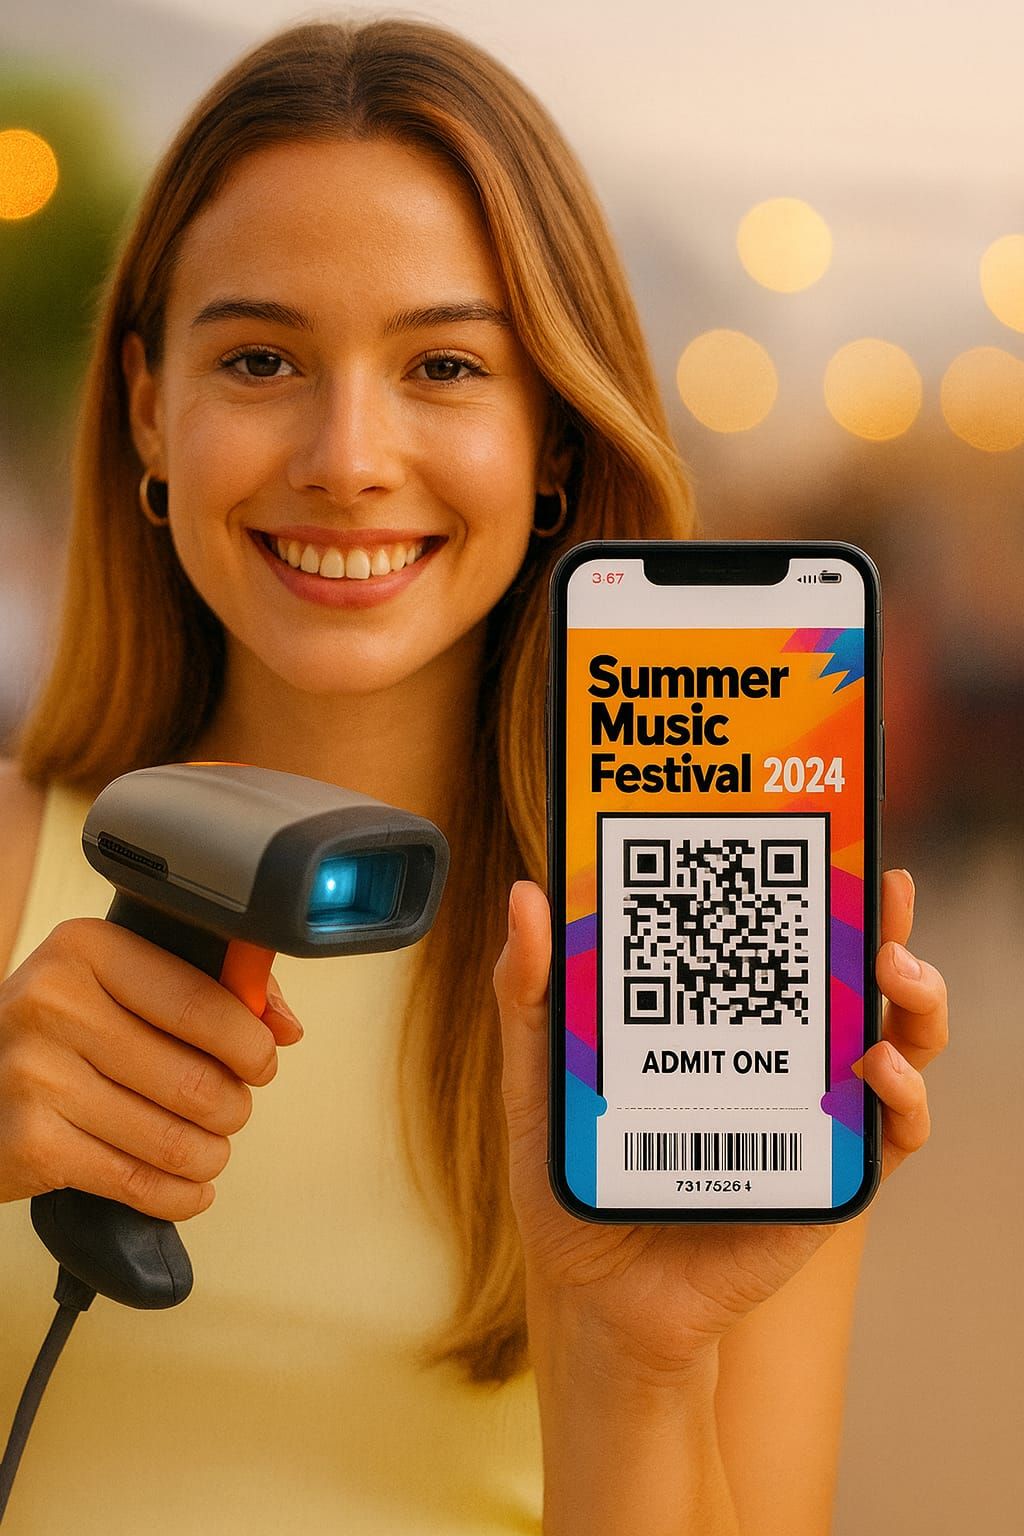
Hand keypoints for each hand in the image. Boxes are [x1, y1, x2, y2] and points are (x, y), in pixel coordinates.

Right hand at [0, 918, 301, 1218]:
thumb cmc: (58, 1029)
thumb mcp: (115, 982)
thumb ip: (208, 987)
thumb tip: (283, 1025)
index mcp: (86, 949)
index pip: (200, 1001)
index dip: (250, 1042)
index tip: (260, 1060)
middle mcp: (55, 1005)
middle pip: (196, 1079)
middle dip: (233, 1106)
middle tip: (228, 1108)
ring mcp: (36, 1077)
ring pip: (175, 1139)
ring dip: (210, 1154)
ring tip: (207, 1147)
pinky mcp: (30, 1144)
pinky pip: (138, 1183)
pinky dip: (179, 1195)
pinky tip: (187, 1187)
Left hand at [493, 868, 946, 1383]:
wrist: (592, 1294)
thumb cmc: (570, 1176)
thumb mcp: (539, 1073)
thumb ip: (530, 992)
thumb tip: (527, 897)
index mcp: (717, 1021)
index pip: (776, 939)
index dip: (814, 887)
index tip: (831, 839)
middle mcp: (776, 1056)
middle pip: (852, 977)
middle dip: (885, 926)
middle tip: (885, 894)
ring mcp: (810, 1114)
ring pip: (896, 1041)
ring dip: (914, 1000)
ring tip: (893, 971)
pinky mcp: (827, 1179)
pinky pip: (891, 1134)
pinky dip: (904, 1097)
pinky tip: (876, 1070)